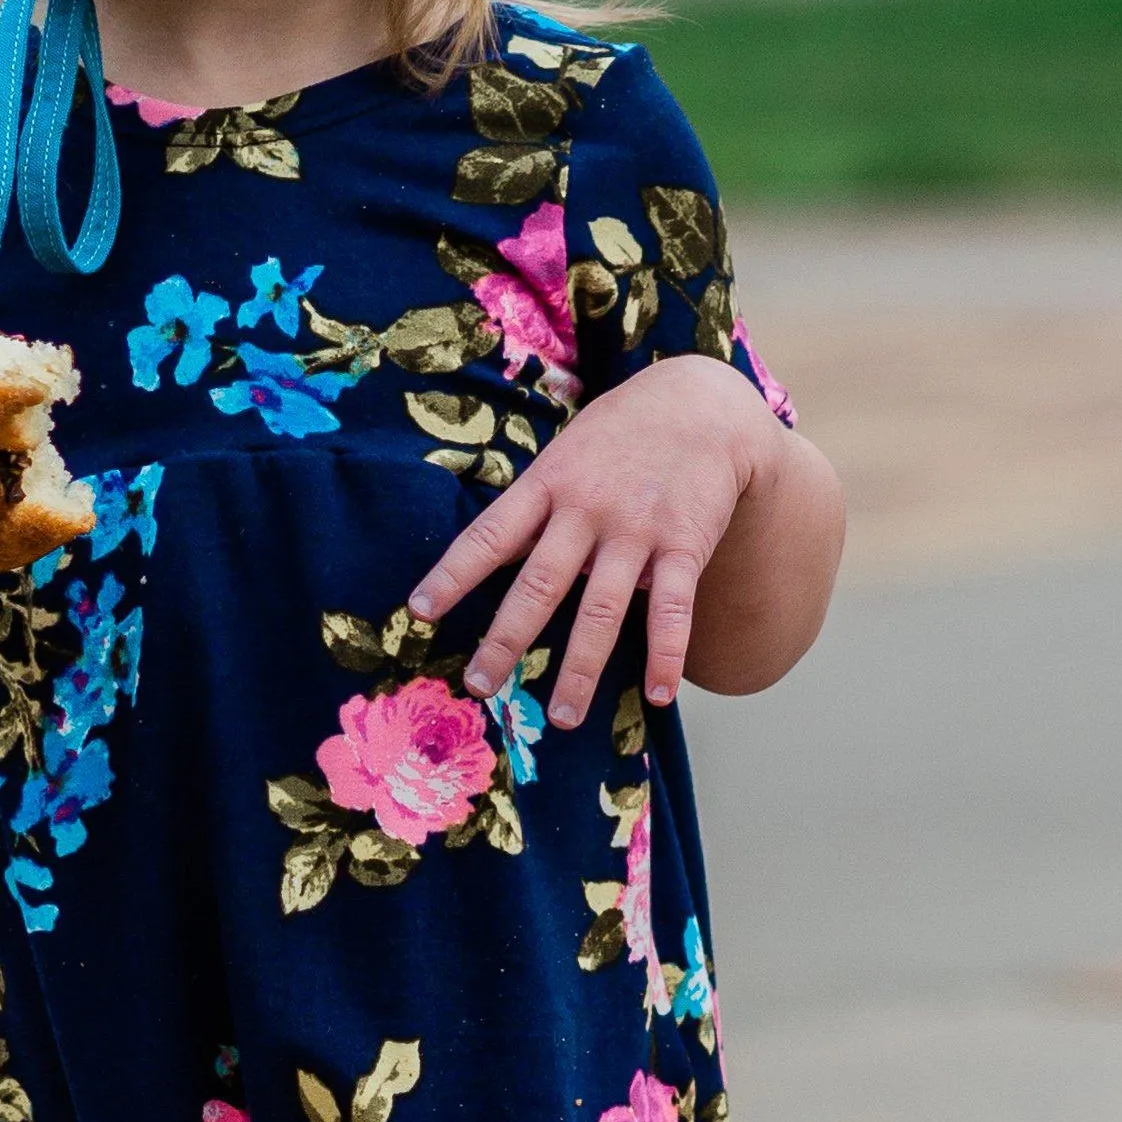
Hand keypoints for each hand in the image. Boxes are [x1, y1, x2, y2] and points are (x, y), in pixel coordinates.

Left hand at [406, 358, 782, 727]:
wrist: (703, 404)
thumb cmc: (620, 435)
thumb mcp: (567, 453)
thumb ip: (537, 505)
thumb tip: (494, 559)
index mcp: (548, 483)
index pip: (490, 535)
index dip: (453, 575)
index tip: (419, 612)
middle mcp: (587, 508)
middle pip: (538, 584)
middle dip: (505, 639)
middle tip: (479, 685)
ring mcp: (637, 529)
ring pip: (603, 610)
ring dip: (581, 668)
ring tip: (564, 717)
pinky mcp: (685, 544)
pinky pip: (674, 609)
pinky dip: (668, 655)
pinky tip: (660, 695)